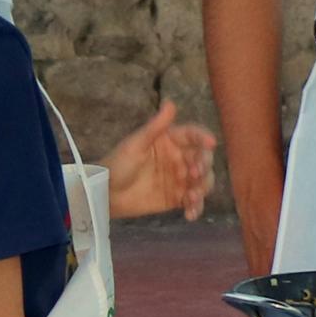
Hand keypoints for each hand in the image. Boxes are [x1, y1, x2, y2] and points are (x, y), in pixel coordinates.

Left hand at [105, 99, 217, 220]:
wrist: (104, 194)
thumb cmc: (118, 164)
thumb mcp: (135, 144)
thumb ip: (156, 127)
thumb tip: (171, 102)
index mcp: (170, 141)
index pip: (193, 136)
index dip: (203, 138)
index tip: (210, 144)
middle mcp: (179, 158)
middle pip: (203, 159)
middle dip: (203, 166)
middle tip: (194, 174)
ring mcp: (180, 179)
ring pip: (203, 181)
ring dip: (202, 188)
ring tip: (192, 197)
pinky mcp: (177, 198)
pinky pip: (193, 201)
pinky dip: (196, 207)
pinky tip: (190, 214)